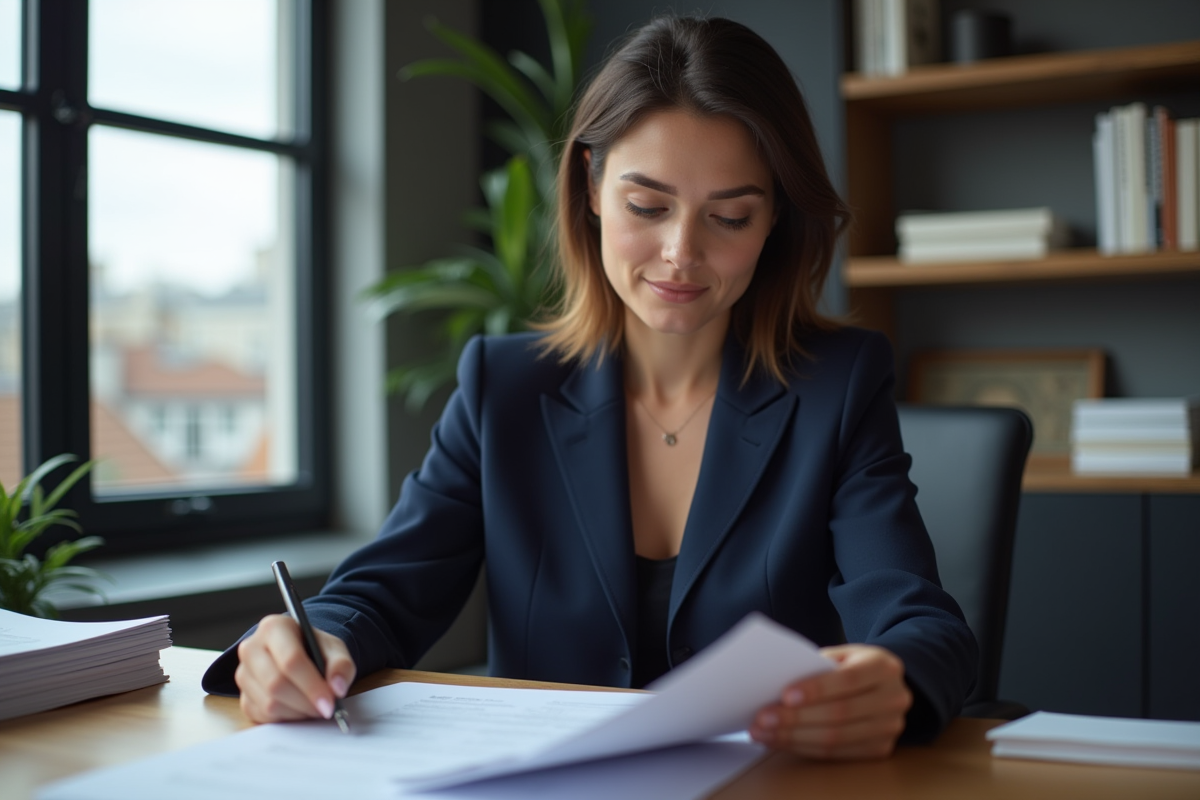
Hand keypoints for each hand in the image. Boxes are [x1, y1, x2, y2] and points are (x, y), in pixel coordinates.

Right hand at [234, 613, 356, 723]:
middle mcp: (251, 648)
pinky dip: (286, 718)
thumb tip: (337, 688)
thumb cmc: (315, 648)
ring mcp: (243, 674)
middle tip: (326, 709)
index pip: (291, 659)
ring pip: (269, 703)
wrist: (299, 654)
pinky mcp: (242, 697)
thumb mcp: (334, 649)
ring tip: (314, 706)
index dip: (311, 685)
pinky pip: (263, 716)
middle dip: (305, 702)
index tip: (330, 703)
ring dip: (297, 712)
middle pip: (276, 683)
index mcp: (274, 627)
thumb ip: (341, 664)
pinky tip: (299, 709)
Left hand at [749, 644, 911, 759]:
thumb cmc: (853, 665)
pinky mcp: (880, 749)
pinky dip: (804, 748)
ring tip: (764, 733)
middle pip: (840, 713)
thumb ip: (818, 665)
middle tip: (763, 719)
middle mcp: (893, 698)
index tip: (785, 695)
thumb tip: (777, 684)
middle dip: (797, 718)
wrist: (885, 684)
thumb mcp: (842, 654)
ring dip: (794, 738)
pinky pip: (837, 753)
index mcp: (883, 666)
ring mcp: (890, 727)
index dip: (816, 689)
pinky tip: (780, 741)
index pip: (848, 679)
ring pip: (837, 738)